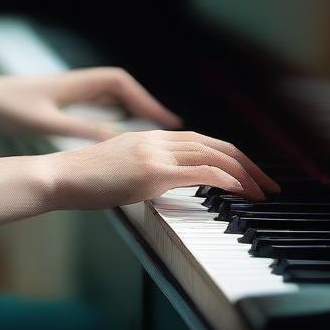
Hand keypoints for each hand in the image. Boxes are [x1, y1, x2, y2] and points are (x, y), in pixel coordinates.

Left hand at [0, 67, 183, 142]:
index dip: (145, 100)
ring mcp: (63, 90)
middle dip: (143, 105)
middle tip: (166, 127)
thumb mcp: (46, 123)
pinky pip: (91, 103)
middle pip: (118, 87)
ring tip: (149, 131)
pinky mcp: (53, 99)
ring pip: (105, 95)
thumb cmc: (4, 107)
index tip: (166, 120)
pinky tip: (113, 132)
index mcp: (73, 83)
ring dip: (128, 108)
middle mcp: (72, 83)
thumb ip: (80, 129)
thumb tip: (116, 138)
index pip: (120, 84)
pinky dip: (108, 113)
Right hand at [50, 129, 281, 210]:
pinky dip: (225, 180)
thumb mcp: (120, 169)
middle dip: (248, 164)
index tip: (248, 174)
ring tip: (263, 193)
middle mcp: (155, 138)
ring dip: (245, 174)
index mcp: (148, 136)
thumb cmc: (83, 180)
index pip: (201, 140)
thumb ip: (145, 170)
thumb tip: (168, 184)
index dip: (230, 155)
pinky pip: (200, 172)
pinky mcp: (152, 172)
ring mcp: (154, 153)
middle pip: (214, 144)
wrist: (59, 177)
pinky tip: (240, 191)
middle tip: (270, 184)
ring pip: (212, 155)